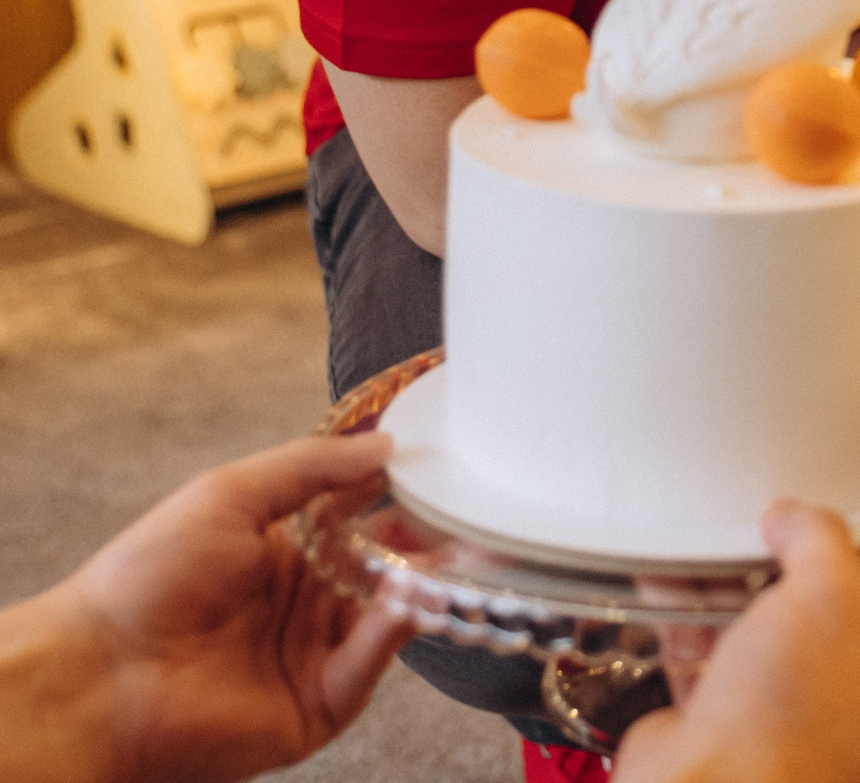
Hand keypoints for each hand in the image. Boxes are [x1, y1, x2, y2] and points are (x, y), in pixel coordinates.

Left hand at [14, 432, 413, 782]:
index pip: (362, 517)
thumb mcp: (229, 494)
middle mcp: (305, 602)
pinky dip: (393, 632)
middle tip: (469, 516)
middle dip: (428, 542)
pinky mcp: (318, 704)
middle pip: (387, 567)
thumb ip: (311, 466)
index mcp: (284, 551)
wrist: (101, 674)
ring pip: (389, 615)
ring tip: (448, 556)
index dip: (400, 496)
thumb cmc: (147, 579)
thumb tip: (383, 444)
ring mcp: (314, 653)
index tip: (441, 471)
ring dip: (419, 585)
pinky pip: (370, 664)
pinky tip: (401, 602)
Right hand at [615, 501, 859, 782]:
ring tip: (730, 534)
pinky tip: (677, 573)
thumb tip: (796, 517)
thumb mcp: (827, 600)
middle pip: (851, 617)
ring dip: (746, 583)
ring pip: (778, 633)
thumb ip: (822, 542)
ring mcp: (793, 723)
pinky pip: (719, 655)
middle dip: (817, 566)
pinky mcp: (730, 726)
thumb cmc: (789, 722)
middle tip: (804, 518)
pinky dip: (698, 616)